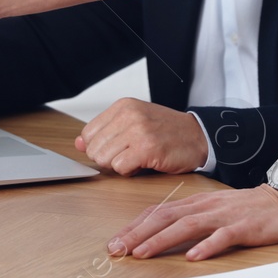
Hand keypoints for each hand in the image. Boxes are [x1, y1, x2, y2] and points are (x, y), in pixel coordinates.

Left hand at [75, 99, 208, 175]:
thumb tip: (78, 143)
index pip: (88, 133)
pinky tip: (143, 163)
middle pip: (94, 149)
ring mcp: (138, 131)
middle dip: (108, 159)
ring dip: (119, 165)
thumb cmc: (167, 131)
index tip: (116, 149)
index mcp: (123, 106)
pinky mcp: (147, 148)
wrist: (199, 136)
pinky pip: (120, 168)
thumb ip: (105, 132)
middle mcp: (128, 115)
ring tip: (137, 158)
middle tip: (129, 155)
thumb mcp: (134, 123)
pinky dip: (129, 171)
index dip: (99, 147)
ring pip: (104, 159)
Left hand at [108, 184, 277, 260]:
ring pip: (187, 225)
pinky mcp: (245, 227)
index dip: (134, 227)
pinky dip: (207, 246)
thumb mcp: (214, 210)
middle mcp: (206, 207)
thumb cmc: (250, 208)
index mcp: (197, 203)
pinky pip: (223, 237)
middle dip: (138, 234)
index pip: (158, 212)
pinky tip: (193, 256)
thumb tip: (162, 234)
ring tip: (143, 253)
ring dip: (162, 239)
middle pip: (165, 218)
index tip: (116, 242)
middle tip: (117, 249)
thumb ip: (191, 219)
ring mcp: (224, 216)